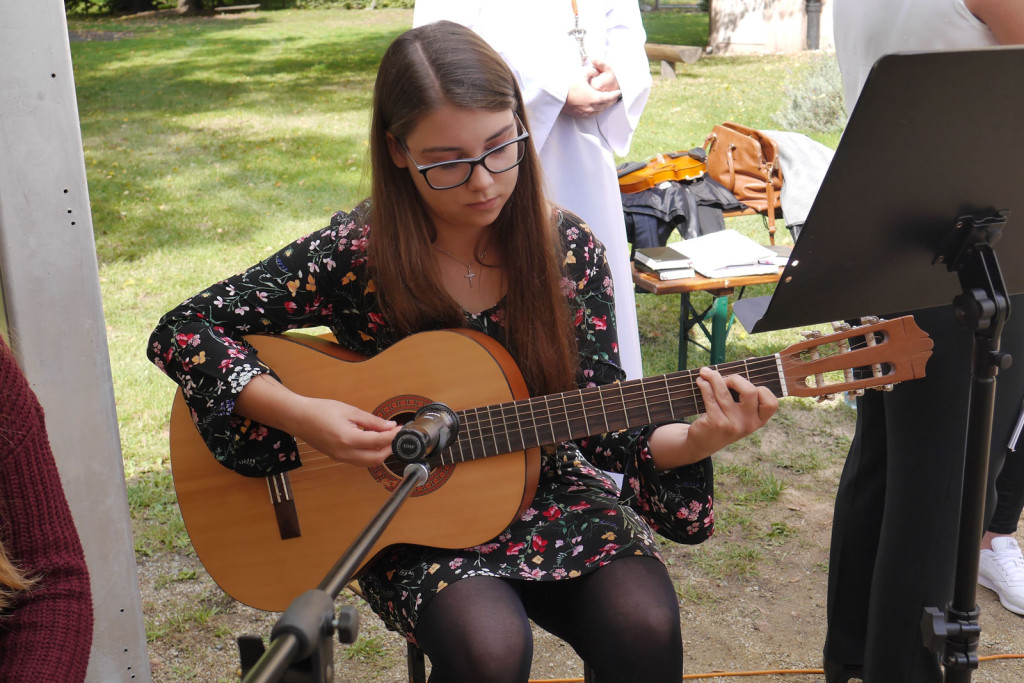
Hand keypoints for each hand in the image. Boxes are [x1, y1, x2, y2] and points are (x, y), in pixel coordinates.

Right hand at [292, 396, 400, 466]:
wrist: (298, 418)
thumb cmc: (320, 411)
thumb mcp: (350, 411)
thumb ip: (372, 421)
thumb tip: (389, 426)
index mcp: (348, 439)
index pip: (379, 442)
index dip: (393, 436)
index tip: (401, 430)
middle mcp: (345, 453)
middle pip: (376, 458)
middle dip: (390, 448)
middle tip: (396, 435)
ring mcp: (340, 458)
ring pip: (368, 463)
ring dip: (380, 453)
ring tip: (386, 438)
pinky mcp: (337, 458)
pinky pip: (359, 461)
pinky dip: (370, 454)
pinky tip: (372, 442)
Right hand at [562, 64, 620, 117]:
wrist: (554, 96)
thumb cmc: (568, 85)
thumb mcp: (582, 74)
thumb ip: (591, 71)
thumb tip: (595, 71)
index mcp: (594, 98)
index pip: (609, 97)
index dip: (615, 94)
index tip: (619, 92)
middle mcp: (591, 107)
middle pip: (605, 106)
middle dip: (611, 101)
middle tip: (614, 97)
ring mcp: (584, 112)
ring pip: (598, 111)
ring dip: (603, 107)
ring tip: (605, 103)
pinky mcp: (577, 114)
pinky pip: (590, 114)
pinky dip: (595, 110)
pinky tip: (594, 107)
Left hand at [648, 367, 777, 468]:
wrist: (702, 443)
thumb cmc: (723, 418)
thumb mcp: (739, 410)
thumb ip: (744, 389)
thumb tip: (750, 359)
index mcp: (759, 420)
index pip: (771, 403)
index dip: (761, 389)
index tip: (747, 383)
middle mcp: (749, 424)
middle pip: (749, 391)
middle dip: (735, 379)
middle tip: (725, 378)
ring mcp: (733, 425)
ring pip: (724, 392)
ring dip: (713, 377)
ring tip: (705, 373)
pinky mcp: (716, 423)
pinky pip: (710, 397)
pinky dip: (704, 386)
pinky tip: (700, 382)